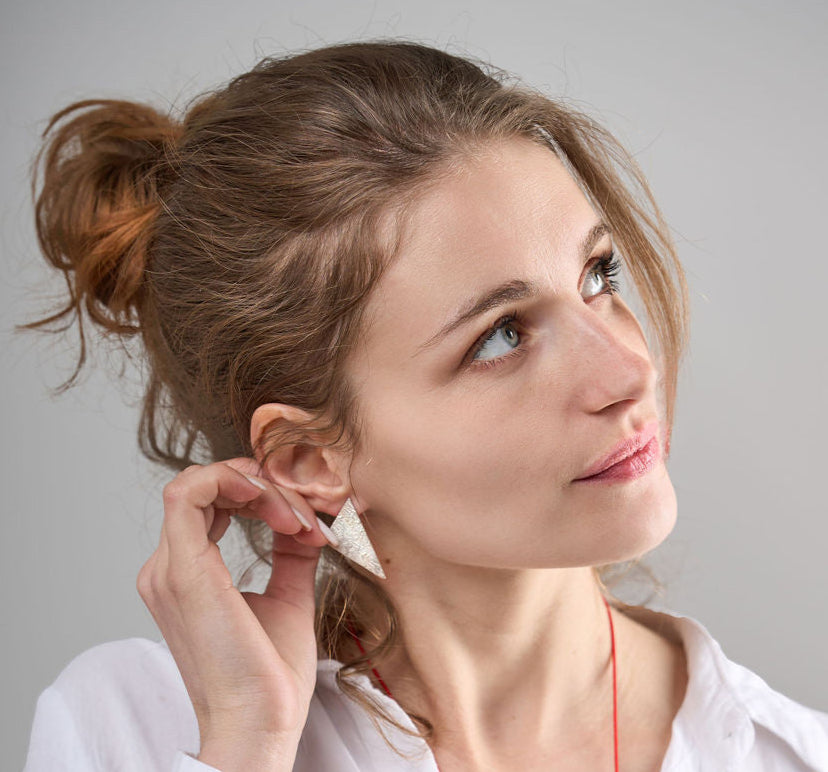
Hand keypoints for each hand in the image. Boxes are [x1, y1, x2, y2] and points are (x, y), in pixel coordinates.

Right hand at [136, 458, 329, 769]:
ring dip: (258, 485)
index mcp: (187, 574)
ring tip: (297, 518)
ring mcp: (169, 569)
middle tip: (307, 513)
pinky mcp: (183, 570)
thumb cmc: (271, 672)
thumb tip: (303, 523)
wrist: (260, 722)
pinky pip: (190, 492)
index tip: (305, 518)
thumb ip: (289, 554)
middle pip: (208, 488)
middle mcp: (168, 568)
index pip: (211, 502)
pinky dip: (235, 481)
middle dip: (265, 486)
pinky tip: (277, 508)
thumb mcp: (288, 596)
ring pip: (201, 482)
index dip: (259, 493)